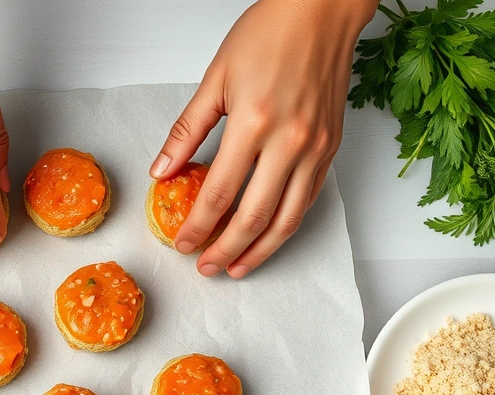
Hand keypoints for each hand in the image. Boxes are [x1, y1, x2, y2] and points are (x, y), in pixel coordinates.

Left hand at [150, 0, 376, 277]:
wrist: (321, 10)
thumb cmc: (270, 32)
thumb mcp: (216, 78)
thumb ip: (187, 130)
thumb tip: (162, 170)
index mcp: (253, 123)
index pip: (218, 194)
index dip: (198, 226)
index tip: (183, 243)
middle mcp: (289, 141)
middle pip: (253, 217)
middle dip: (226, 250)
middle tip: (206, 268)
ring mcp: (315, 148)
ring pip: (287, 218)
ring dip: (260, 250)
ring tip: (237, 267)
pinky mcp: (331, 149)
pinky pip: (308, 200)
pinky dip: (287, 225)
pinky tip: (269, 237)